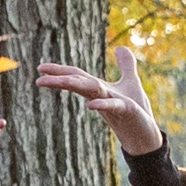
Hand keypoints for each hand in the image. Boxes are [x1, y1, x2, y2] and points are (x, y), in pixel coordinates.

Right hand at [34, 49, 166, 156]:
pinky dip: (102, 105)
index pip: (77, 77)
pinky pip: (113, 106)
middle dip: (59, 80)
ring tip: (57, 82)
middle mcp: (102, 96)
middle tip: (38, 80)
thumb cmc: (138, 111)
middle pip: (78, 83)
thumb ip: (125, 65)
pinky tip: (91, 106)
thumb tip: (120, 48)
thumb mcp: (131, 82)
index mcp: (100, 88)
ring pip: (91, 90)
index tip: (40, 67)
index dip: (60, 71)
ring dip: (75, 85)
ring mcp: (113, 104)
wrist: (147, 137)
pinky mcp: (128, 111)